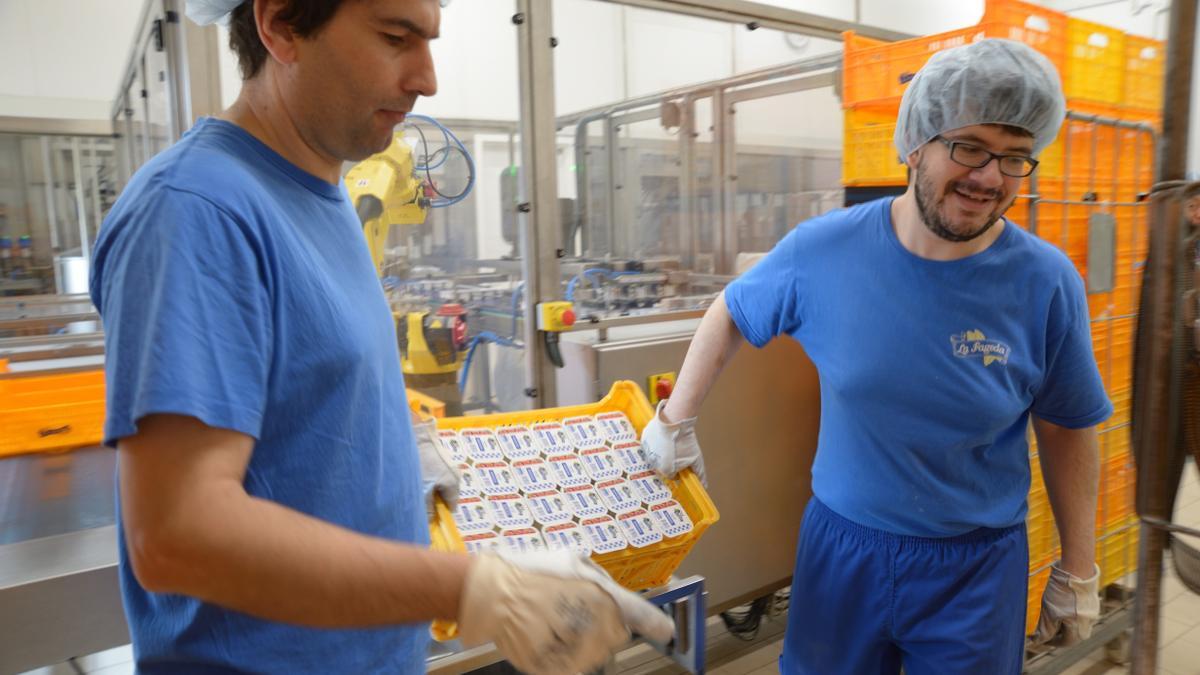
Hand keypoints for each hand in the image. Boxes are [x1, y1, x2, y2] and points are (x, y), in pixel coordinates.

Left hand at [413, 418, 459, 516]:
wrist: (415, 435)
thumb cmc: (420, 464)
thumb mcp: (422, 490)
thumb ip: (427, 507)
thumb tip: (430, 521)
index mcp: (454, 483)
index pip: (452, 504)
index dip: (442, 512)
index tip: (431, 517)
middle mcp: (455, 473)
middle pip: (447, 493)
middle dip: (435, 500)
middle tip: (421, 502)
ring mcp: (448, 463)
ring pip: (441, 483)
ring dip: (430, 488)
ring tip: (417, 487)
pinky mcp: (439, 456)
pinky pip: (436, 473)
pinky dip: (428, 477)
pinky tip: (418, 475)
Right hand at [457, 550, 674, 674]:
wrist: (491, 592)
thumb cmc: (530, 571)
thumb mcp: (570, 559)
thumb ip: (597, 578)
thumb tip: (614, 594)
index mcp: (600, 594)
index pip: (640, 615)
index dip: (656, 624)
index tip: (666, 631)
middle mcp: (592, 624)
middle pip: (616, 636)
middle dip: (604, 626)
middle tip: (575, 612)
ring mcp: (573, 649)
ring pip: (596, 654)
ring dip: (585, 642)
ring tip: (555, 622)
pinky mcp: (554, 667)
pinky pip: (573, 666)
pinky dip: (566, 657)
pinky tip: (548, 637)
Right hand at [640, 400, 706, 485]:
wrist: (675, 421)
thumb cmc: (686, 441)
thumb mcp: (696, 459)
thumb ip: (700, 474)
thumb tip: (705, 486)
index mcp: (666, 470)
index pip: (671, 475)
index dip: (678, 469)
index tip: (682, 461)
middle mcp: (654, 463)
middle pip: (662, 466)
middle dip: (669, 461)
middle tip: (677, 451)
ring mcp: (647, 451)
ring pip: (654, 455)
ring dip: (661, 452)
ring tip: (670, 443)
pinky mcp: (644, 439)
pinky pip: (649, 444)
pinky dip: (655, 442)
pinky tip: (663, 437)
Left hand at [1032, 562, 1100, 645]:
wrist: (1076, 568)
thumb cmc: (1062, 592)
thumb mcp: (1049, 613)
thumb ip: (1045, 630)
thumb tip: (1037, 641)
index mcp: (1080, 630)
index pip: (1064, 642)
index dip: (1049, 641)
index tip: (1038, 638)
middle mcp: (1089, 623)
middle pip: (1071, 633)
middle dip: (1056, 631)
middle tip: (1043, 625)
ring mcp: (1092, 612)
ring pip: (1074, 622)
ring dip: (1061, 620)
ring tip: (1049, 611)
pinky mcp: (1091, 601)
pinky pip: (1079, 611)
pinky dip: (1067, 611)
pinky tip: (1058, 602)